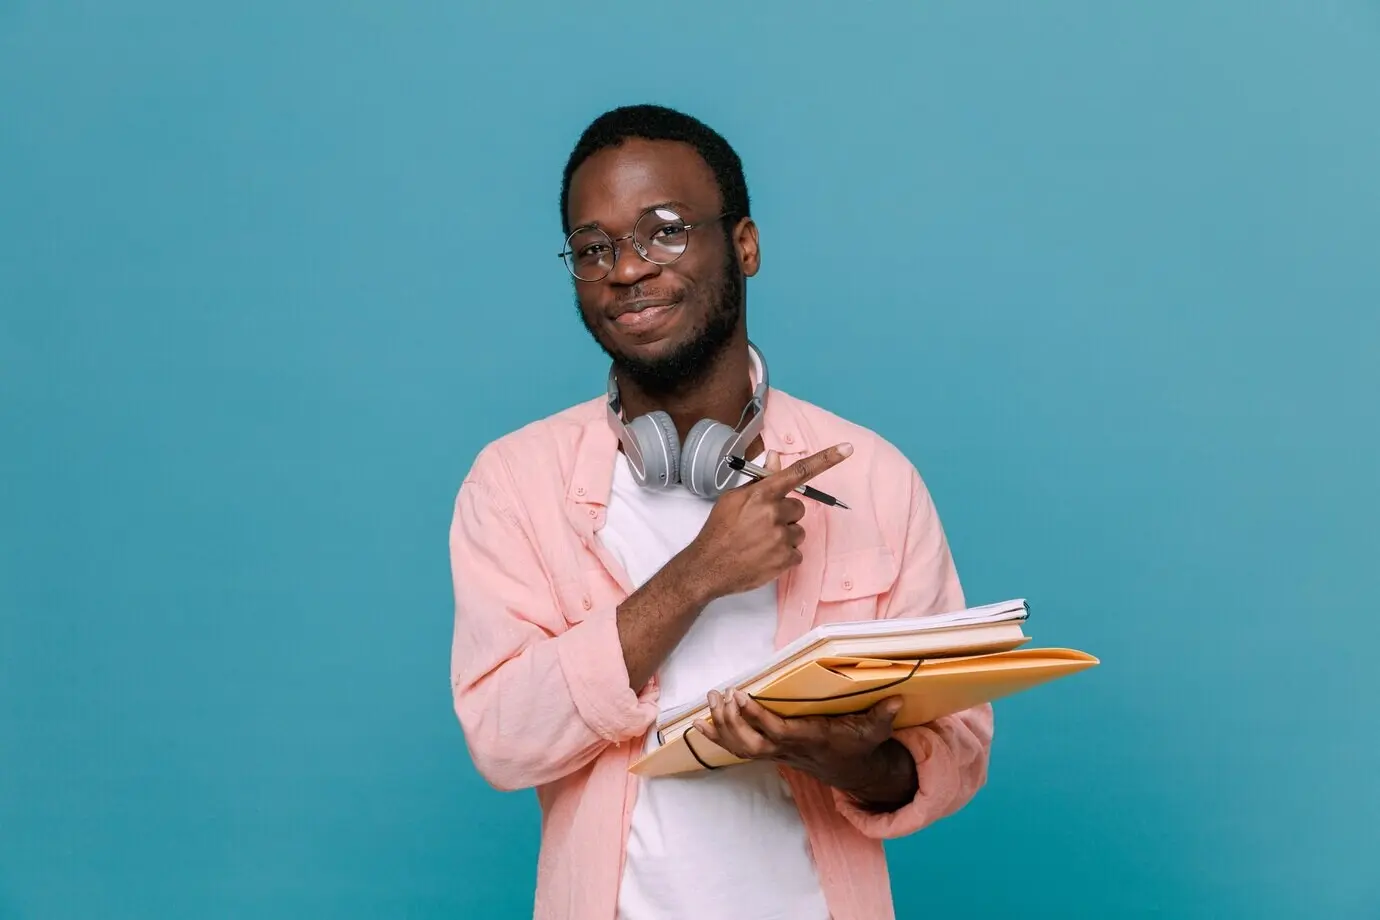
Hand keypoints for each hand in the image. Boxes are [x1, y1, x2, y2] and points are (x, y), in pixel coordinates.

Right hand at [677, 443, 852, 600]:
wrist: (708, 567)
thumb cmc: (719, 531)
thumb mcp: (733, 499)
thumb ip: (759, 481)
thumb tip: (775, 458)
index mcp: (761, 494)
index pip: (798, 472)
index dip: (826, 459)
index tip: (847, 449)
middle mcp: (774, 513)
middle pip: (798, 508)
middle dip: (784, 515)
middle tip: (761, 526)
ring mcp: (781, 537)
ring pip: (798, 531)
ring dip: (784, 536)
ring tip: (760, 543)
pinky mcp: (786, 559)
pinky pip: (796, 552)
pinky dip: (783, 556)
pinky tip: (764, 556)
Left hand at [692, 690, 913, 803]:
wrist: (853, 771)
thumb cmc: (860, 743)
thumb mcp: (876, 730)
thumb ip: (883, 715)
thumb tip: (896, 700)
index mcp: (812, 739)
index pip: (779, 731)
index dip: (758, 717)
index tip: (741, 695)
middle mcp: (791, 750)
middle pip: (752, 743)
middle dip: (732, 721)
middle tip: (719, 695)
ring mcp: (778, 754)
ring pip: (742, 748)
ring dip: (721, 727)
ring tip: (707, 702)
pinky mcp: (771, 752)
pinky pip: (739, 749)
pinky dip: (718, 737)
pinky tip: (700, 723)